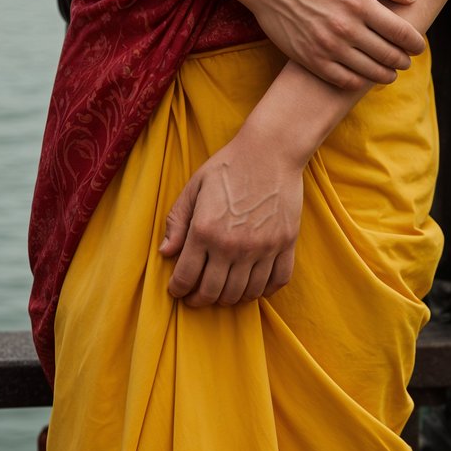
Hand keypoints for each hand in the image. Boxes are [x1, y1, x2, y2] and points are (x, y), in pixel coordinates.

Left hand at [160, 131, 303, 307]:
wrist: (270, 150)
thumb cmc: (229, 166)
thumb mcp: (194, 187)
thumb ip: (177, 220)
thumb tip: (165, 252)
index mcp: (205, 230)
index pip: (186, 278)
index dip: (178, 290)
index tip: (177, 290)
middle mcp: (232, 245)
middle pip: (214, 292)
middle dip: (200, 300)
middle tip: (196, 297)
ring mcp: (262, 247)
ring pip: (244, 293)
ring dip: (230, 298)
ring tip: (222, 291)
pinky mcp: (285, 244)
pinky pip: (276, 282)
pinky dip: (263, 291)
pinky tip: (252, 284)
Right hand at [240, 0, 423, 87]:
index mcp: (358, 2)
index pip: (400, 32)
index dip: (415, 42)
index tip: (419, 45)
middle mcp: (345, 27)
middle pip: (388, 54)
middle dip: (403, 59)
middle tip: (406, 59)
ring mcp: (327, 46)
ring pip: (369, 71)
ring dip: (386, 74)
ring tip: (390, 71)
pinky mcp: (310, 59)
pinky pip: (343, 80)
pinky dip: (358, 82)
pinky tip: (363, 76)